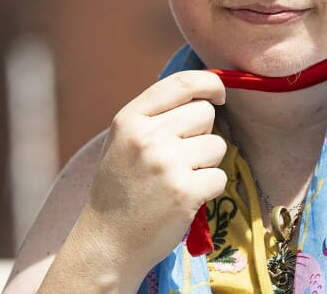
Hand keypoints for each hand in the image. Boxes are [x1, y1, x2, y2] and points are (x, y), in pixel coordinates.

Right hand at [79, 71, 226, 282]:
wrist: (107, 242)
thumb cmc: (119, 189)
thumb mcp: (123, 140)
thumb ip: (155, 115)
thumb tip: (203, 93)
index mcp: (131, 118)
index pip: (182, 83)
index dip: (209, 83)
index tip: (218, 93)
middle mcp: (148, 136)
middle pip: (205, 113)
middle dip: (203, 133)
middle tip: (182, 156)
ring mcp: (167, 164)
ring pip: (217, 145)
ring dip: (207, 163)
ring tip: (179, 179)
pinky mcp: (185, 192)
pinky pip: (220, 177)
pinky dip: (208, 189)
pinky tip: (185, 198)